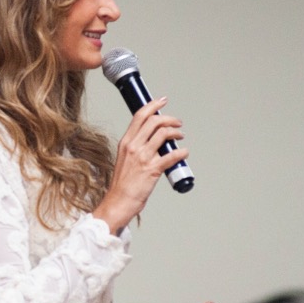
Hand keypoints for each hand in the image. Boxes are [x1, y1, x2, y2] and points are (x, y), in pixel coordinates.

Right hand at [92, 97, 188, 233]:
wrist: (119, 201)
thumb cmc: (122, 184)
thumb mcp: (125, 159)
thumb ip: (136, 147)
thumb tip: (152, 140)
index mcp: (126, 142)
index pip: (139, 116)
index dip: (152, 105)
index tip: (162, 101)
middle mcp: (133, 146)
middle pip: (154, 121)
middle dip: (170, 119)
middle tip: (177, 123)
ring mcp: (143, 157)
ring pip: (164, 134)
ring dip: (177, 133)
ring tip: (180, 137)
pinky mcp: (152, 169)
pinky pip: (172, 155)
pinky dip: (182, 152)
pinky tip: (184, 153)